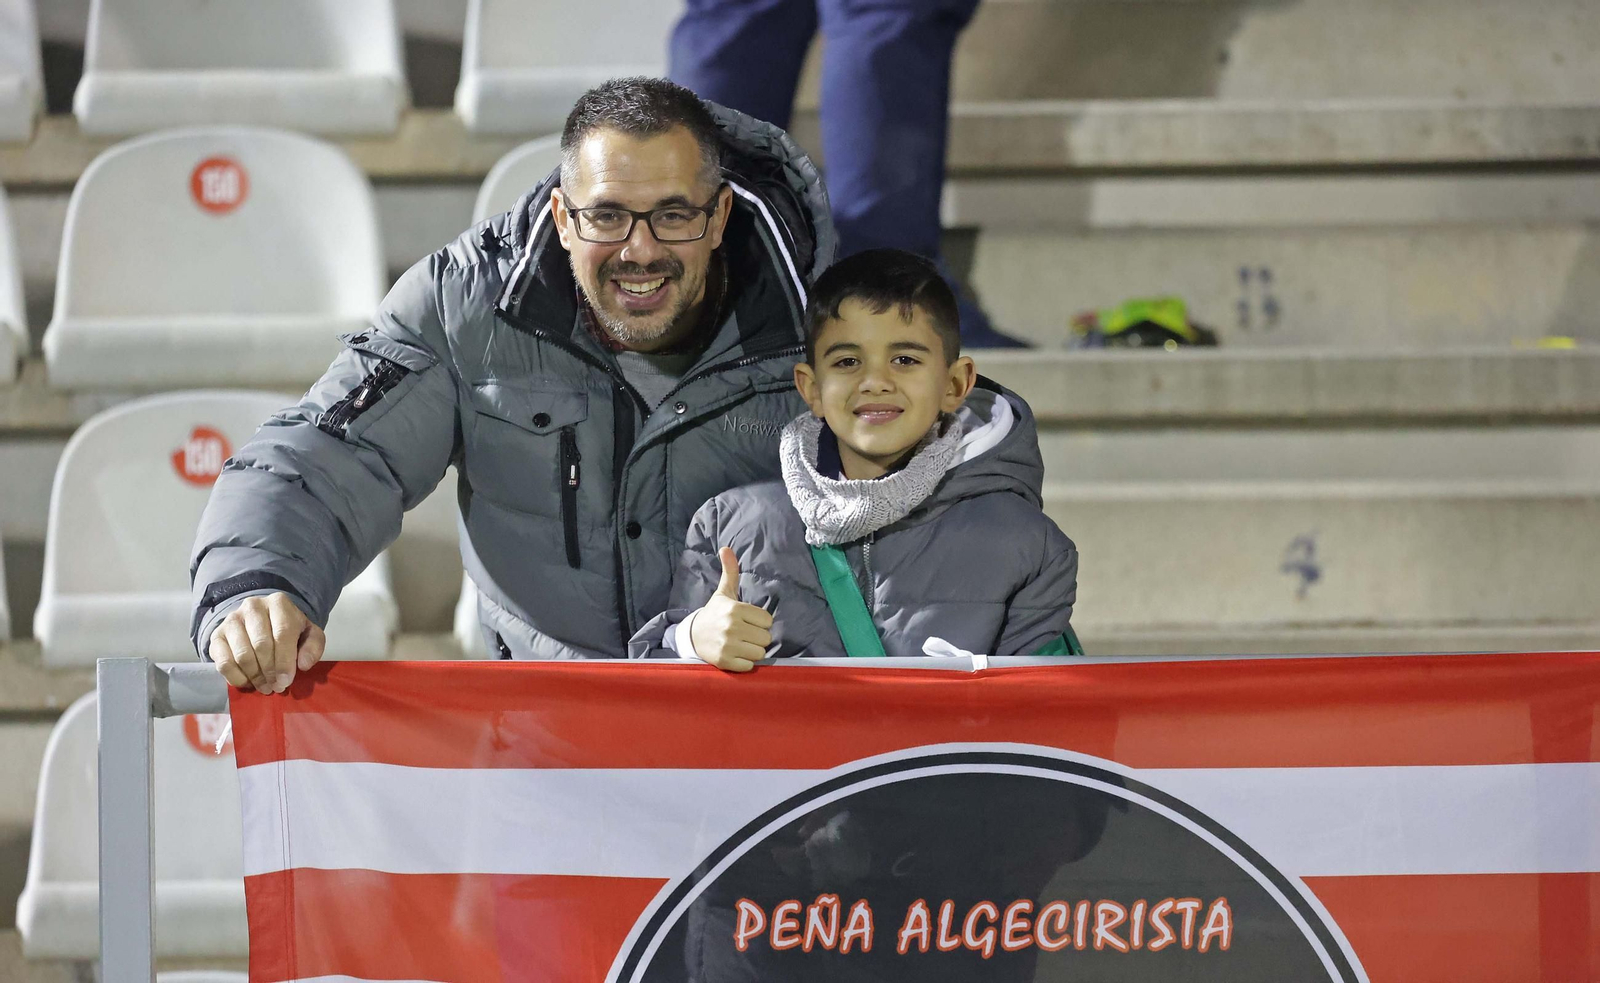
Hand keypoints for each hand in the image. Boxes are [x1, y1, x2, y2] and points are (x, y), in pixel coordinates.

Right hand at [209, 592, 325, 693]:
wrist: (262, 621)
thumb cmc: (288, 630)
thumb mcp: (308, 634)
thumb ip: (313, 647)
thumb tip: (303, 664)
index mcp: (279, 603)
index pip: (282, 633)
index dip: (285, 661)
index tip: (286, 681)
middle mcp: (253, 606)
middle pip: (261, 645)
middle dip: (270, 671)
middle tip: (276, 687)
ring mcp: (231, 619)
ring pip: (242, 655)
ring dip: (255, 676)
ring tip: (265, 687)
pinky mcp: (216, 635)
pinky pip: (223, 662)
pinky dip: (236, 678)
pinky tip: (248, 683)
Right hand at [688, 547, 772, 672]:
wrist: (693, 635)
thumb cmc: (715, 613)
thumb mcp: (724, 592)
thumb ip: (730, 571)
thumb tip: (726, 548)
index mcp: (735, 609)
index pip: (767, 620)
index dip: (760, 622)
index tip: (749, 621)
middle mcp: (732, 627)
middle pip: (766, 638)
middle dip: (758, 637)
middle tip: (745, 634)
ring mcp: (728, 645)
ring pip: (760, 653)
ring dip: (753, 651)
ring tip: (742, 644)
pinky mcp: (725, 662)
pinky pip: (749, 666)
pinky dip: (745, 663)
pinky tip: (736, 655)